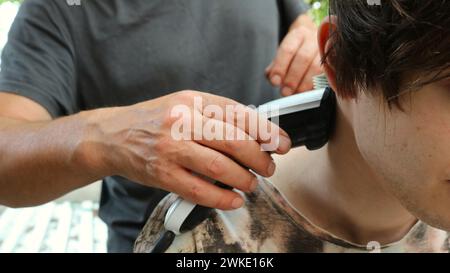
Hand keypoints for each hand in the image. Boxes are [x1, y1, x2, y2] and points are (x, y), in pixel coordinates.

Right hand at [82, 91, 290, 209]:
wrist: (114, 135)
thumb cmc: (156, 120)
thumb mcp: (185, 104)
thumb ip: (217, 115)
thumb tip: (256, 133)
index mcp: (193, 100)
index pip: (240, 114)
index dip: (267, 131)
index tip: (282, 143)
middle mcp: (182, 120)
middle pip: (235, 141)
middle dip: (260, 158)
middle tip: (269, 167)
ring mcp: (171, 148)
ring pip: (220, 167)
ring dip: (244, 179)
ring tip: (251, 183)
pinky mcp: (161, 173)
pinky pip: (199, 189)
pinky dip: (222, 198)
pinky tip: (233, 199)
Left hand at [266, 14, 321, 95]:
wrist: (316, 42)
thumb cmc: (297, 51)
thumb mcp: (284, 55)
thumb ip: (275, 66)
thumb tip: (272, 78)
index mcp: (298, 35)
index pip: (287, 50)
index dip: (280, 67)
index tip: (275, 81)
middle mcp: (314, 39)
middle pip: (303, 58)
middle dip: (292, 78)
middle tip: (285, 91)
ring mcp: (327, 49)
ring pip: (317, 67)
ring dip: (305, 83)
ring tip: (296, 93)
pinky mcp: (335, 62)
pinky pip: (327, 75)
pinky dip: (317, 86)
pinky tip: (309, 92)